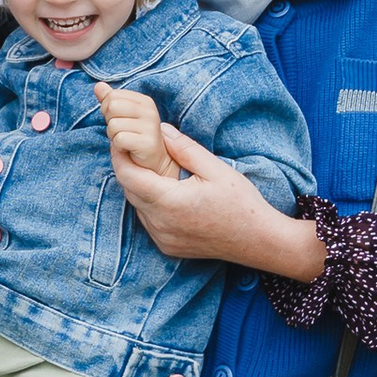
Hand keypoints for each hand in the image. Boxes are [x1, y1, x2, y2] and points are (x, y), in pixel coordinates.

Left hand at [94, 84, 171, 175]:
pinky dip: (118, 146)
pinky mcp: (148, 143)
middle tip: (121, 131)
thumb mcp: (123, 115)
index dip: (107, 108)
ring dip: (113, 136)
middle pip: (112, 107)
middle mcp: (150, 111)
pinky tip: (127, 148)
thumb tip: (98, 85)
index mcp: (144, 101)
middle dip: (109, 121)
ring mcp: (150, 127)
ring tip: (125, 140)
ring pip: (113, 125)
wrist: (153, 161)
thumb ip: (110, 99)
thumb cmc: (135, 136)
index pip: (113, 95)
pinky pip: (119, 139)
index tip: (118, 119)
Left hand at [109, 123, 327, 283]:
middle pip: (129, 190)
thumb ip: (185, 148)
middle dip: (128, 168)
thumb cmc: (241, 204)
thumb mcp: (215, 169)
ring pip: (137, 206)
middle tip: (133, 148)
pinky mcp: (167, 247)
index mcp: (169, 202)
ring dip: (139, 187)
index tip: (119, 139)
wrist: (258, 241)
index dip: (119, 155)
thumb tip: (161, 129)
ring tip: (150, 168)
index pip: (127, 176)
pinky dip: (150, 205)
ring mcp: (162, 238)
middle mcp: (160, 224)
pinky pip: (148, 221)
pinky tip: (164, 193)